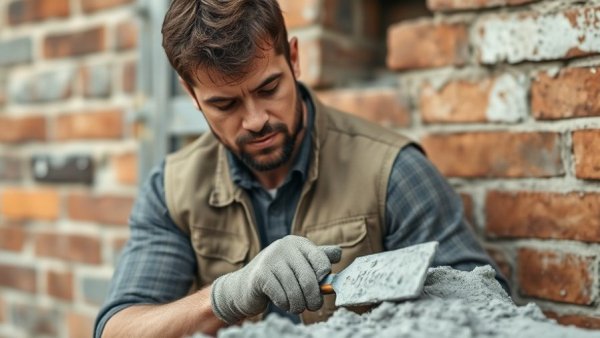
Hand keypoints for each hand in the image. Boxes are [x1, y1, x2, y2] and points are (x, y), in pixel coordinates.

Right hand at [210, 235, 340, 323]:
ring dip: (299, 304)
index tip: (322, 288)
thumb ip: (318, 259)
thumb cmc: (279, 277)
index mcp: (298, 243)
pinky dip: (286, 304)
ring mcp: (271, 259)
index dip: (325, 277)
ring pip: (296, 290)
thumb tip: (339, 253)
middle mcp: (285, 246)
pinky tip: (284, 303)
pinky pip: (282, 296)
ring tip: (297, 306)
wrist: (245, 286)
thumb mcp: (299, 264)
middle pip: (310, 278)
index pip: (322, 259)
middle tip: (314, 306)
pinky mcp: (261, 274)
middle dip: (314, 297)